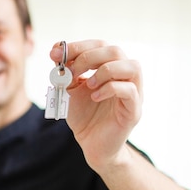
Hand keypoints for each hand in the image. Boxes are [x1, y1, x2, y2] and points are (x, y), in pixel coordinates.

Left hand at [49, 40, 142, 170]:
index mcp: (111, 68)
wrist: (91, 144)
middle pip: (116, 51)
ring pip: (132, 66)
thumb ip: (65, 70)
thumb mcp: (69, 89)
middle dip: (89, 57)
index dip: (78, 46)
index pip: (100, 45)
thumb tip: (56, 49)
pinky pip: (130, 91)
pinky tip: (94, 97)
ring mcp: (134, 93)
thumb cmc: (84, 115)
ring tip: (87, 84)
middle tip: (72, 71)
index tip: (56, 53)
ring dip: (105, 71)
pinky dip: (109, 89)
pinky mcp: (134, 111)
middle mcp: (126, 77)